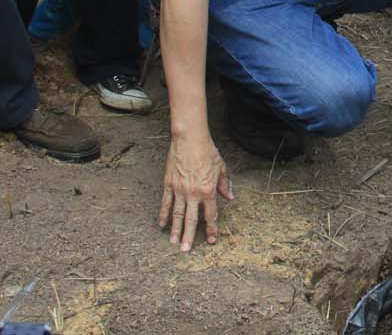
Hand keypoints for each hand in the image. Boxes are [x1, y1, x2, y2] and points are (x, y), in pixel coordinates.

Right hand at [158, 132, 233, 252]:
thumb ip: (225, 185)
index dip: (211, 229)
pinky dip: (163, 214)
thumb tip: (229, 198)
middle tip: (186, 251)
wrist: (190, 139)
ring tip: (173, 243)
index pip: (211, 215)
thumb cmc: (208, 151)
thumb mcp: (221, 168)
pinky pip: (165, 203)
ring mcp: (179, 190)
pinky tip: (162, 225)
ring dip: (175, 230)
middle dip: (189, 236)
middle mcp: (193, 193)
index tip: (211, 240)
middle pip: (191, 219)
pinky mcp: (169, 184)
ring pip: (177, 214)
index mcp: (208, 190)